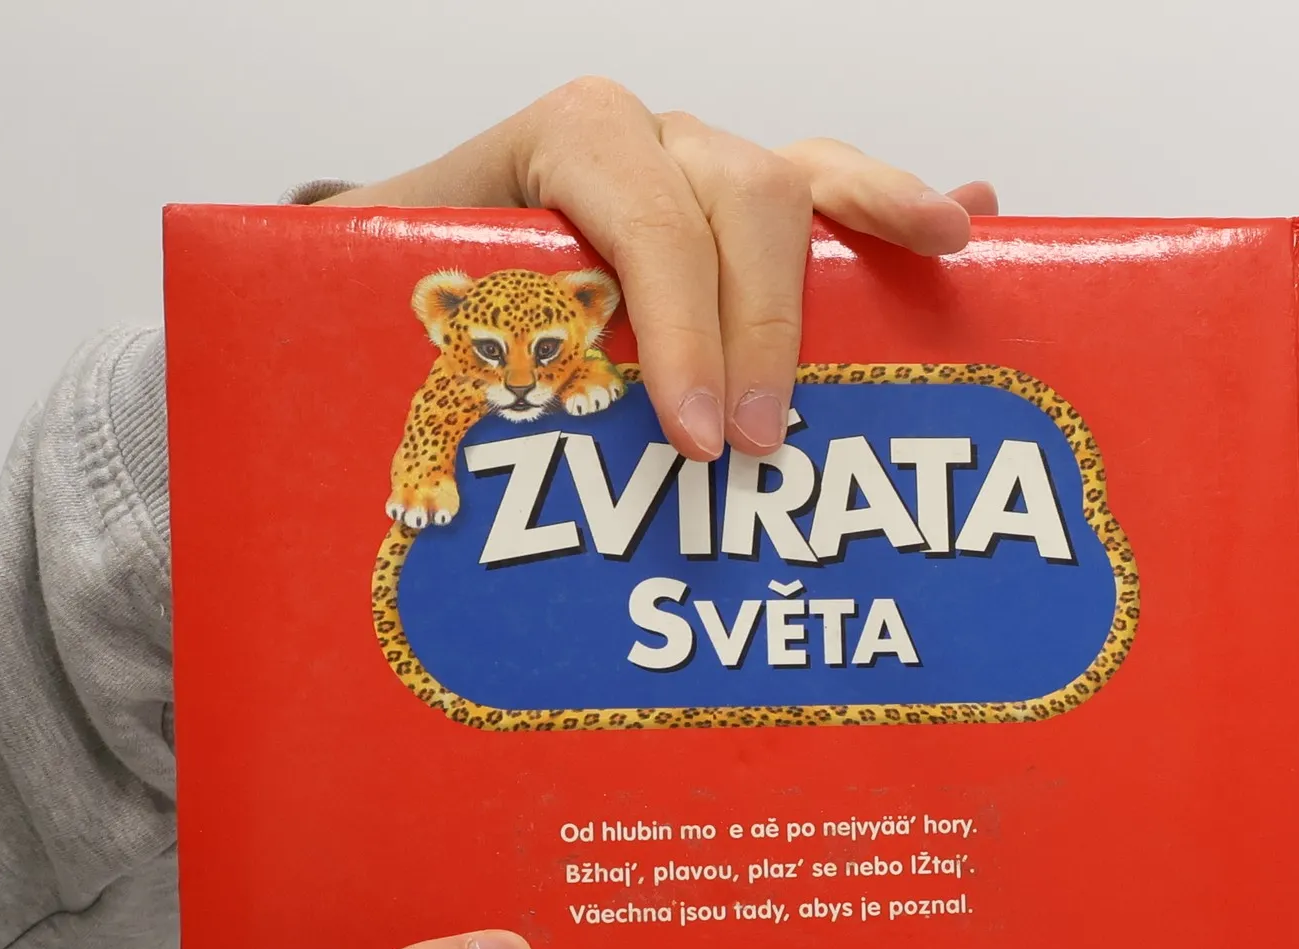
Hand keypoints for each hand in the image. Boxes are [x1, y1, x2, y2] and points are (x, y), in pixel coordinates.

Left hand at [322, 77, 998, 461]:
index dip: (676, 312)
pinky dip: (897, 210)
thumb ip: (374, 342)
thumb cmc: (393, 324)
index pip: (640, 197)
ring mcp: (700, 182)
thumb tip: (330, 428)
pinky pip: (834, 200)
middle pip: (738, 188)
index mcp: (558, 146)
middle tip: (750, 452)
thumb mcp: (365, 321)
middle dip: (760, 321)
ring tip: (944, 253)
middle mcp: (642, 150)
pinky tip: (969, 227)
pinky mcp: (745, 232)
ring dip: (871, 223)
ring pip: (799, 181)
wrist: (404, 301)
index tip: (690, 434)